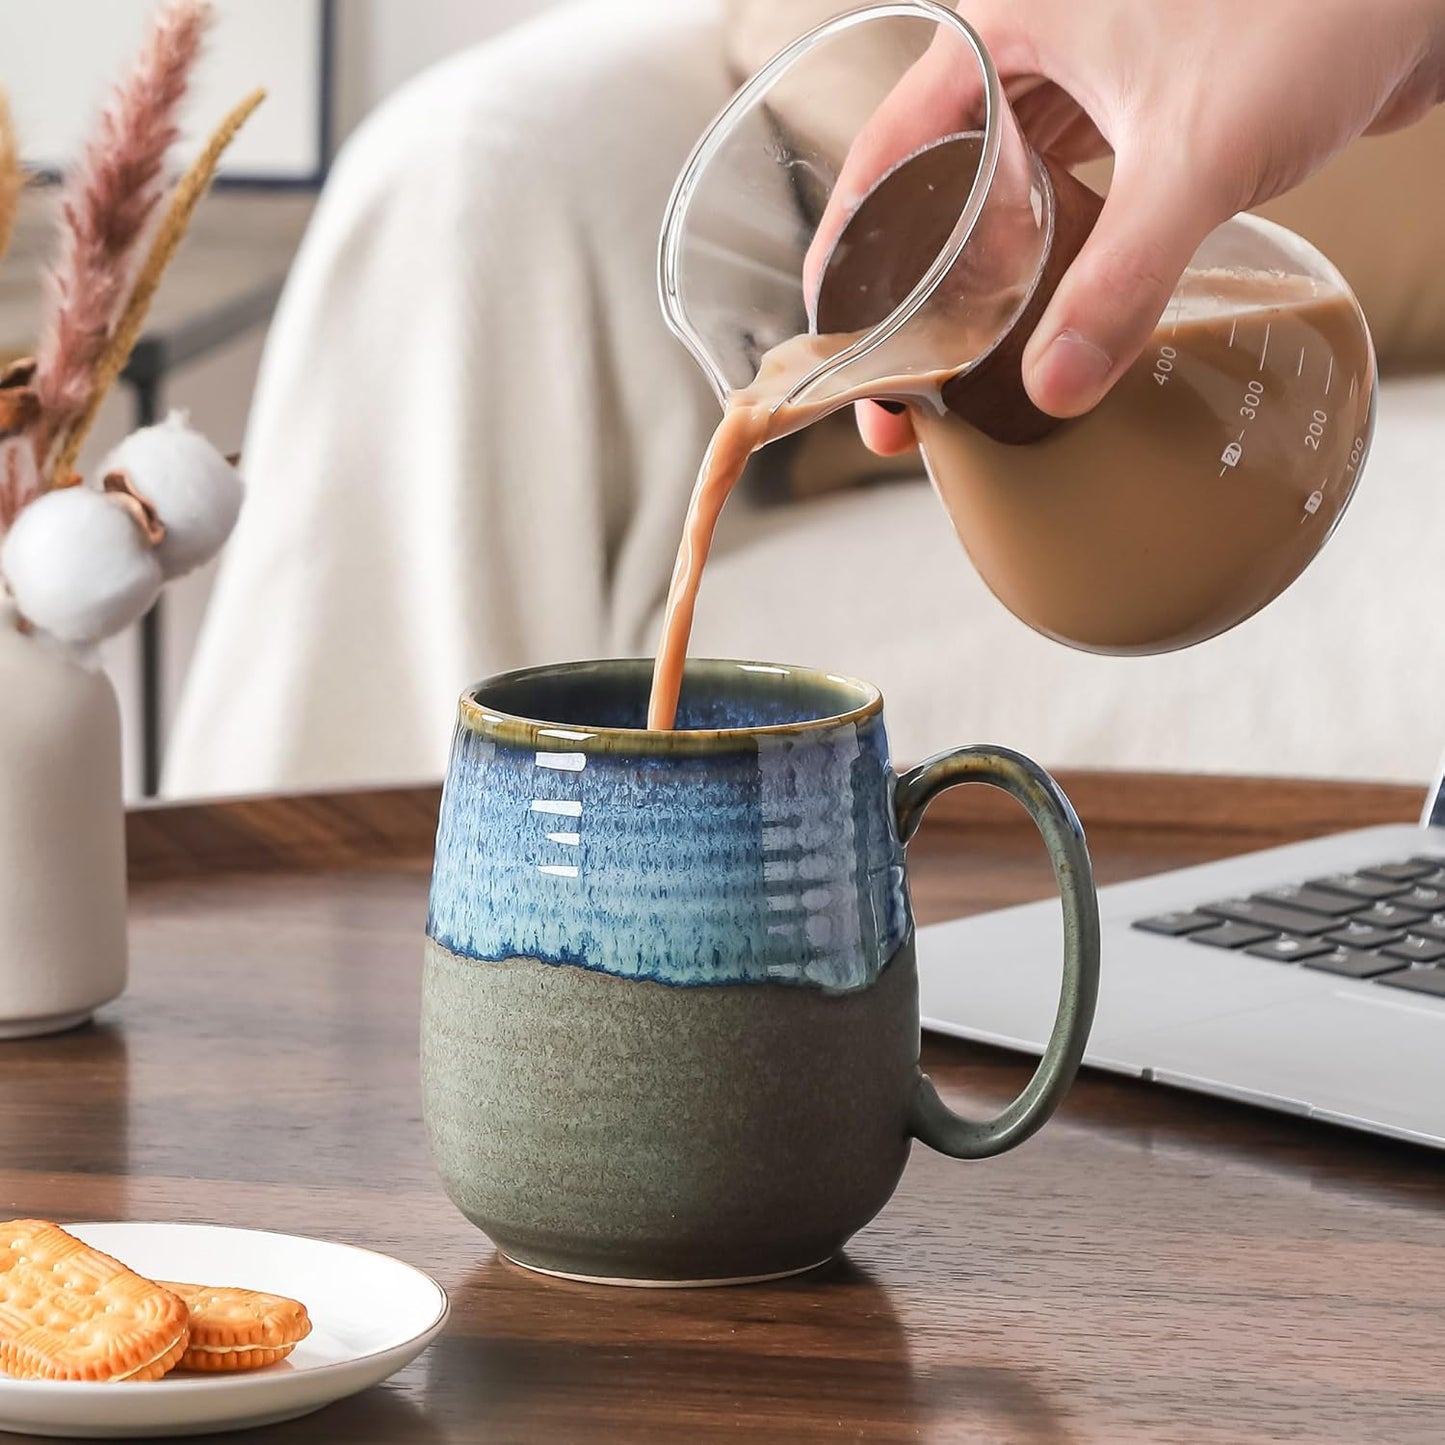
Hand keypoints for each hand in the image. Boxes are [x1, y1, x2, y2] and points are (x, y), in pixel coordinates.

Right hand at [808, 0, 1444, 454]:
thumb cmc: (1313, 9)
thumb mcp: (1195, 155)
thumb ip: (1122, 276)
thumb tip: (1054, 390)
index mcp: (1002, 31)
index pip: (885, 156)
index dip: (851, 257)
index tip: (839, 343)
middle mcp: (1030, 54)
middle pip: (933, 194)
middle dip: (913, 297)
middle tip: (904, 391)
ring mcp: (1086, 87)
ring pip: (997, 205)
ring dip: (976, 290)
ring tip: (959, 377)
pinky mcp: (1139, 119)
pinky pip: (1063, 205)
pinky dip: (1045, 266)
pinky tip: (1042, 322)